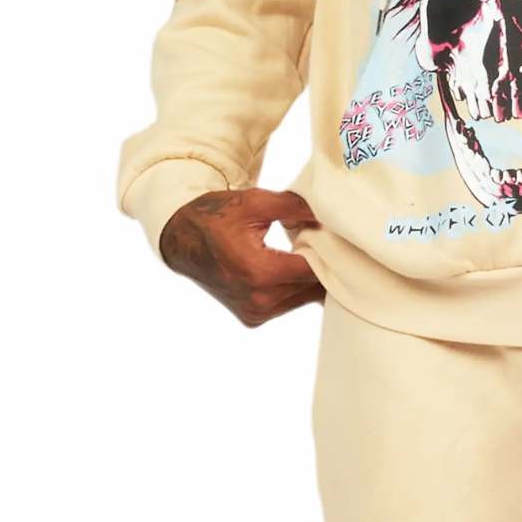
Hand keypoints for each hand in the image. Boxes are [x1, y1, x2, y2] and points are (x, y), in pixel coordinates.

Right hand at [157, 186, 324, 327]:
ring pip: (303, 298)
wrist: (182, 239)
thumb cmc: (215, 218)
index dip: (331, 252)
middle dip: (324, 265)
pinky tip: (293, 267)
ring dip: (310, 279)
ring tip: (310, 253)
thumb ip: (295, 207)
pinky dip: (295, 288)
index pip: (313, 270)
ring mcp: (255, 313)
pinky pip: (288, 304)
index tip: (339, 238)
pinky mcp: (253, 318)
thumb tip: (327, 213)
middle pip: (312, 287)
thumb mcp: (254, 202)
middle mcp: (257, 299)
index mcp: (258, 271)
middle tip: (330, 242)